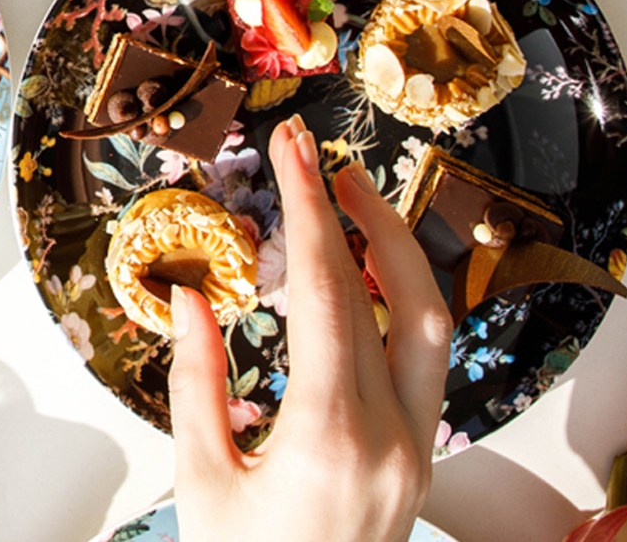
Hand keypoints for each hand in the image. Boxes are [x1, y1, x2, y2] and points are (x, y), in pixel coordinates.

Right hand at [168, 114, 451, 541]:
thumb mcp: (200, 476)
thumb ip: (196, 379)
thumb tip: (192, 296)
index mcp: (329, 436)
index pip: (329, 291)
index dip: (309, 209)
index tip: (291, 150)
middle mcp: (392, 439)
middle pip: (407, 297)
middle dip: (366, 213)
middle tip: (321, 158)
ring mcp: (418, 453)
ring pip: (434, 328)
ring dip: (397, 254)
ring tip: (350, 202)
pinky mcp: (420, 462)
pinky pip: (426, 363)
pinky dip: (399, 303)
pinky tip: (362, 278)